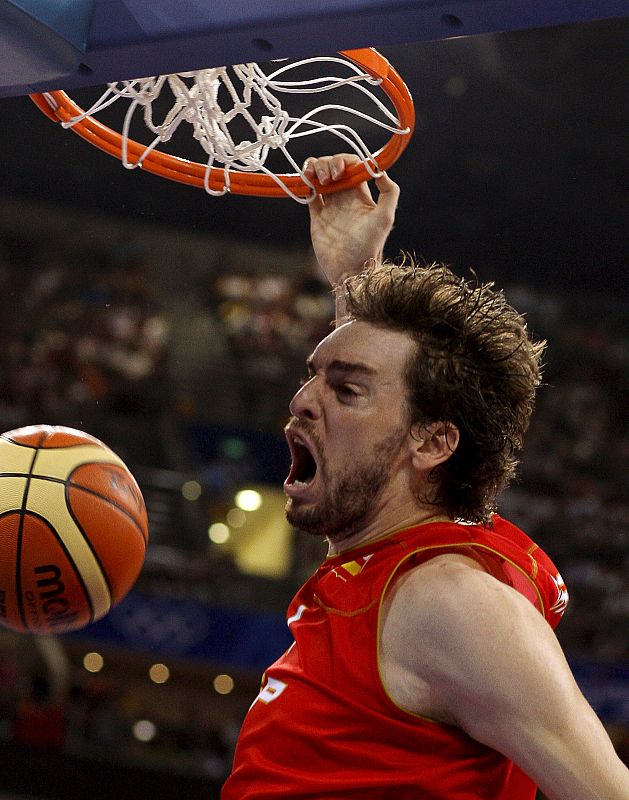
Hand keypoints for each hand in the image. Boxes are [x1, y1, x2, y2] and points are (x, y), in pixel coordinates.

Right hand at [304, 154, 399, 286]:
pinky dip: (305, 183)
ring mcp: (329, 206)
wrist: (349, 270)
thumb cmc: (369, 246)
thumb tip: (378, 169)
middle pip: (333, 167)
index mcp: (360, 195)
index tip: (340, 172)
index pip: (352, 166)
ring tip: (316, 180)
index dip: (344, 161)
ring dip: (315, 169)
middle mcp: (345, 197)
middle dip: (327, 164)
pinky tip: (308, 184)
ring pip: (319, 176)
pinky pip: (309, 193)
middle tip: (328, 178)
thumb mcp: (386, 218)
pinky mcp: (316, 216)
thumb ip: (389, 192)